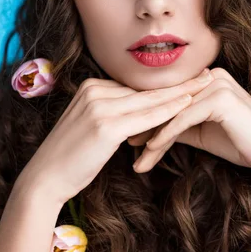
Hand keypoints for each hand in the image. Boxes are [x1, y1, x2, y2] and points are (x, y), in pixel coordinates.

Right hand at [14, 70, 212, 205]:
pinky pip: (146, 118)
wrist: (45, 178)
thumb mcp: (89, 125)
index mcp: (90, 87)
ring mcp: (99, 107)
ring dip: (181, 93)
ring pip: (149, 101)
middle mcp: (94, 91)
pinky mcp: (106, 126)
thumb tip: (137, 111)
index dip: (164, 85)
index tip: (187, 77)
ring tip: (205, 84)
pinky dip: (169, 111)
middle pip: (145, 89)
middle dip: (178, 82)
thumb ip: (111, 112)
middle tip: (204, 73)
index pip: (135, 87)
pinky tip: (188, 106)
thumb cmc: (69, 157)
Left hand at [128, 67, 250, 183]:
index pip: (171, 98)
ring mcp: (216, 84)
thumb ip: (178, 126)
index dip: (147, 118)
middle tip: (122, 144)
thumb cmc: (241, 145)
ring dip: (151, 135)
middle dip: (144, 126)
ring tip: (133, 156)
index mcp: (208, 78)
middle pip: (168, 104)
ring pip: (172, 113)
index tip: (128, 136)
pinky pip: (183, 120)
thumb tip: (149, 131)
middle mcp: (211, 76)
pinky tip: (150, 151)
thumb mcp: (201, 133)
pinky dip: (165, 137)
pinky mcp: (219, 99)